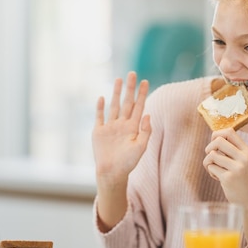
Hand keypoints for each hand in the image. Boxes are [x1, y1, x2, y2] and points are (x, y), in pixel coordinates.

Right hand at [93, 71, 151, 189]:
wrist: (112, 173)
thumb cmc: (128, 163)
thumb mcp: (140, 147)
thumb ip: (146, 131)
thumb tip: (148, 114)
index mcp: (133, 128)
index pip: (139, 107)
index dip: (142, 94)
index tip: (145, 81)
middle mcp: (122, 124)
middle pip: (127, 102)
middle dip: (130, 88)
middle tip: (132, 73)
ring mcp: (110, 127)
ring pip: (114, 106)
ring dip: (116, 93)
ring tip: (119, 79)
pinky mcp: (99, 132)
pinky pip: (99, 117)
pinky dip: (100, 107)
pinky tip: (101, 97)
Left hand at [202, 128, 247, 208]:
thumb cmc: (241, 178)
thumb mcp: (242, 161)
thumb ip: (232, 149)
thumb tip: (215, 135)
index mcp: (247, 151)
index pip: (230, 132)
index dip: (217, 134)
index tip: (214, 142)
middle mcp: (243, 158)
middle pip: (218, 141)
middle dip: (209, 147)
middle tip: (211, 157)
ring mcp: (237, 168)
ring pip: (212, 155)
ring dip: (208, 162)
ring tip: (214, 169)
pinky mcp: (228, 178)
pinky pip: (211, 168)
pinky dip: (210, 172)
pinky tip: (217, 178)